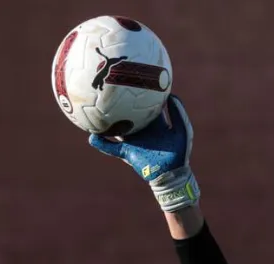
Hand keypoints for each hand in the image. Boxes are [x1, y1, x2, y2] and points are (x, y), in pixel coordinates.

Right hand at [89, 95, 199, 211]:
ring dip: (104, 120)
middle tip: (107, 86)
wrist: (173, 175)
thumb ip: (179, 114)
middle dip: (118, 101)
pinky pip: (110, 147)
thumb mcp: (183, 131)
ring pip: (115, 127)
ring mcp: (133, 140)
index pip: (145, 104)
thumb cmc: (180, 153)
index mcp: (153, 122)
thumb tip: (172, 96)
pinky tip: (91, 137)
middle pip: (126, 112)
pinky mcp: (127, 152)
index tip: (132, 78)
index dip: (140, 93)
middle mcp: (141, 129)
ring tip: (91, 108)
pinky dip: (101, 143)